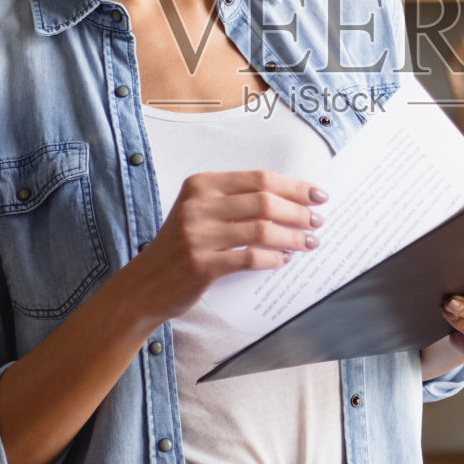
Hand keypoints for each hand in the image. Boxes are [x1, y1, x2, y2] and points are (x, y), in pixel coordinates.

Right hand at [127, 169, 324, 323]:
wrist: (144, 285)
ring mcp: (197, 235)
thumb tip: (292, 202)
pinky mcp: (200, 264)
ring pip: (261, 230)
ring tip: (309, 243)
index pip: (259, 178)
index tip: (318, 194)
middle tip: (318, 221)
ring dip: (292, 237)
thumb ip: (237, 204)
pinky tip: (284, 261)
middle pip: (264, 201)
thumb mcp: (200, 213)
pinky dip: (273, 259)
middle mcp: (197, 205)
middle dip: (299, 212)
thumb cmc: (181, 247)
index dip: (294, 186)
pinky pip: (249, 258)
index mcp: (201, 185)